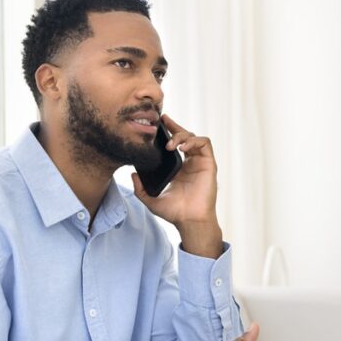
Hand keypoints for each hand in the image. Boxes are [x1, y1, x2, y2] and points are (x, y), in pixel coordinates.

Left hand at [131, 114, 217, 228]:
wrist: (189, 220)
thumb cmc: (174, 212)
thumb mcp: (151, 199)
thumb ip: (139, 188)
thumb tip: (132, 174)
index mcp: (178, 168)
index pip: (174, 145)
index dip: (167, 132)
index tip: (157, 125)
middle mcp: (190, 163)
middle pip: (184, 136)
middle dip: (174, 126)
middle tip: (163, 121)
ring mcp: (200, 163)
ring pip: (194, 137)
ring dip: (181, 135)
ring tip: (170, 144)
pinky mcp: (209, 164)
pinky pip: (204, 144)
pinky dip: (194, 140)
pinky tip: (182, 147)